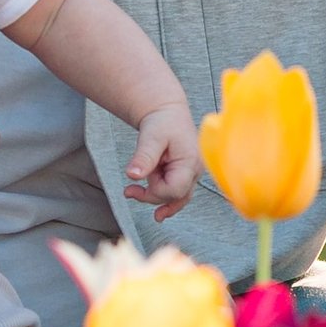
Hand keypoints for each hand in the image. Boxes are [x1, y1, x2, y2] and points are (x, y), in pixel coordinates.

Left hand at [125, 101, 198, 219]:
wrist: (168, 113)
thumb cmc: (162, 122)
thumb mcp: (150, 137)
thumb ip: (143, 157)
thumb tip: (132, 175)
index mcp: (190, 162)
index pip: (175, 190)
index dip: (155, 192)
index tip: (137, 183)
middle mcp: (196, 171)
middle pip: (175, 197)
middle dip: (151, 195)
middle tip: (129, 190)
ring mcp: (193, 174)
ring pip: (177, 199)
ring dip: (155, 198)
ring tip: (133, 193)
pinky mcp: (186, 176)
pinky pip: (178, 195)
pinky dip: (165, 201)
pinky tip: (158, 213)